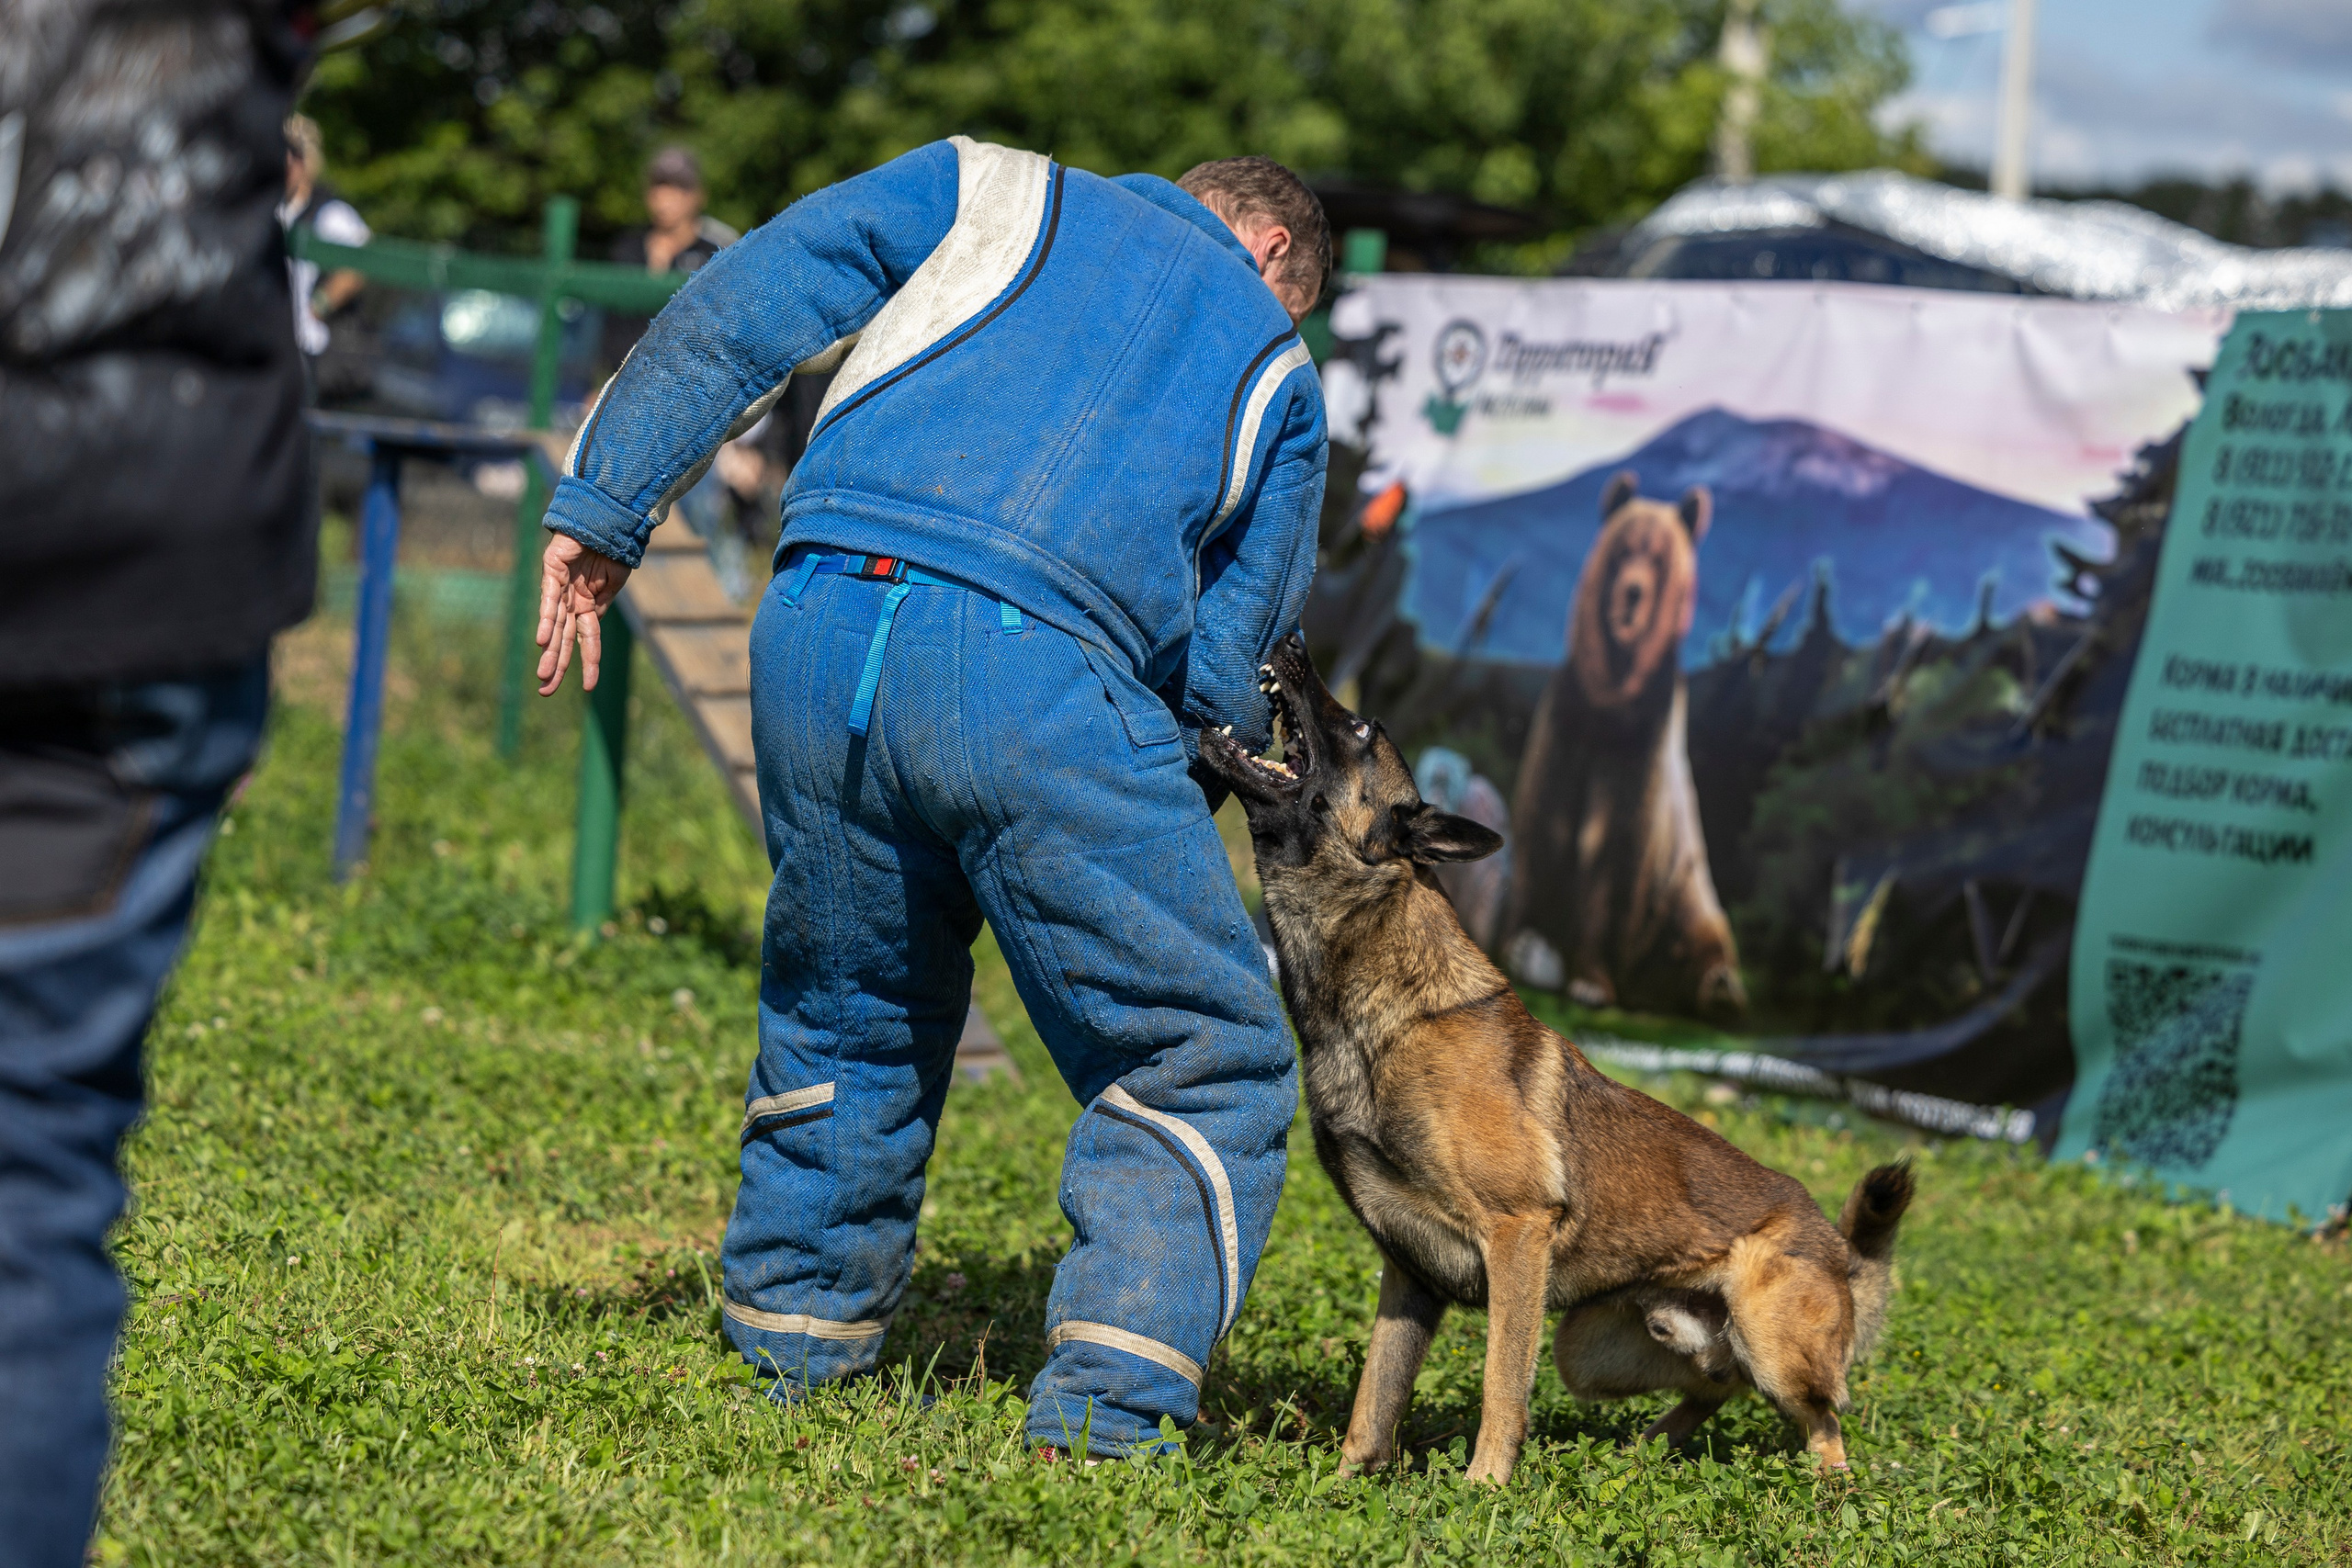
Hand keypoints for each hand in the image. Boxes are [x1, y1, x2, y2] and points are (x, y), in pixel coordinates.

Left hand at [535, 533, 631, 693]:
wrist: (609, 516)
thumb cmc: (615, 547)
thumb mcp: (613, 583)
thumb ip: (600, 606)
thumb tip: (589, 632)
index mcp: (589, 604)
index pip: (588, 641)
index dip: (588, 664)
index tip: (587, 688)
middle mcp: (572, 599)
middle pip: (564, 639)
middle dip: (557, 665)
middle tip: (545, 691)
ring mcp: (561, 586)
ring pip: (555, 625)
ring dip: (550, 651)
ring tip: (544, 675)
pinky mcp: (552, 569)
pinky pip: (549, 599)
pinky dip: (546, 620)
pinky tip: (542, 640)